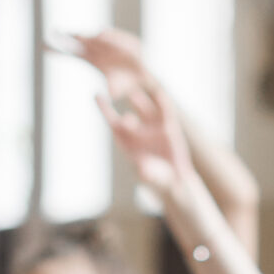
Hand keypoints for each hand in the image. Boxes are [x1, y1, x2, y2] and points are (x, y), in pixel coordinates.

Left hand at [49, 24, 148, 84]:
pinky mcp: (121, 39)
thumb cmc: (126, 83)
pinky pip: (113, 38)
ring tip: (75, 35)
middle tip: (53, 32)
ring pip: (94, 38)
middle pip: (78, 42)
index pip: (72, 53)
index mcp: (92, 60)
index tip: (44, 47)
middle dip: (66, 38)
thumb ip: (110, 88)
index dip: (58, 50)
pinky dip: (108, 37)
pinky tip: (101, 36)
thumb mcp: (115, 88)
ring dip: (86, 36)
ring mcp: (108, 43)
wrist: (145, 75)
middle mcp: (97, 49)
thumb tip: (108, 94)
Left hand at [96, 77, 193, 197]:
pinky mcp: (169, 126)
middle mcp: (139, 134)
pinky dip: (161, 100)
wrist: (177, 182)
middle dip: (127, 119)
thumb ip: (147, 173)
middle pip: (128, 119)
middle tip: (127, 122)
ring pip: (143, 108)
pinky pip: (164, 109)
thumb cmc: (159, 182)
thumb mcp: (153, 178)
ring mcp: (153, 128)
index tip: (96, 95)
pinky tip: (158, 92)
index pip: (114, 125)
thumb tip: (142, 168)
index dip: (105, 110)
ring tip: (135, 91)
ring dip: (139, 100)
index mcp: (129, 145)